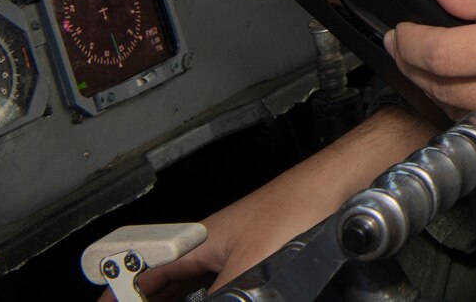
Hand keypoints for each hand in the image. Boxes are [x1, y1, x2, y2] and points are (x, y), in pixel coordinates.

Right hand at [98, 107, 433, 300]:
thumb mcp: (248, 270)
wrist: (352, 185)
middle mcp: (222, 242)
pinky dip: (223, 291)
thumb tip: (202, 301)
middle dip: (156, 294)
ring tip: (168, 299)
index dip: (123, 291)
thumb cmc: (305, 204)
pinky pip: (236, 280)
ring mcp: (250, 248)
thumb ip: (222, 296)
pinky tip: (236, 294)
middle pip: (174, 279)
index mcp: (203, 239)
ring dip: (187, 293)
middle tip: (137, 300)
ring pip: (205, 281)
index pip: (148, 272)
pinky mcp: (278, 254)